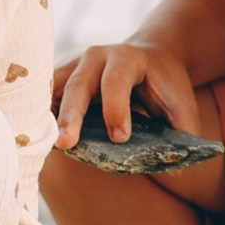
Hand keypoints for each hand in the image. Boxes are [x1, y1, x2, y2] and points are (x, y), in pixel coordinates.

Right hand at [53, 39, 202, 146]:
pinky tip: (40, 137)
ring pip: (57, 89)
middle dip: (72, 114)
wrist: (152, 54)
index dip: (116, 109)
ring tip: (46, 143)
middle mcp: (97, 57)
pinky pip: (48, 95)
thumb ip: (184, 131)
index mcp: (128, 58)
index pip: (116, 81)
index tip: (120, 138)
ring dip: (51, 116)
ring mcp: (76, 64)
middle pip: (79, 84)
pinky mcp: (64, 77)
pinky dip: (44, 115)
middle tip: (66, 143)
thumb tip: (176, 170)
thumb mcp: (183, 102)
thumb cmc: (166, 82)